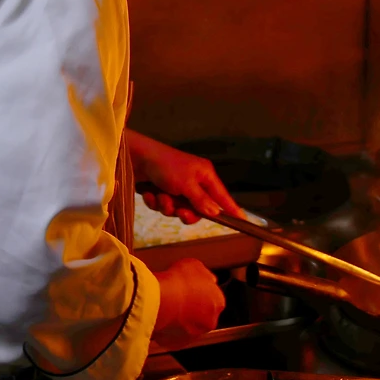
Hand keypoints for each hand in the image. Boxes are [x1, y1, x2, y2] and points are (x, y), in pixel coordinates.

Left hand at [127, 130, 244, 223]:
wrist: (135, 158)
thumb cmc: (165, 165)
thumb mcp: (186, 184)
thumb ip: (201, 201)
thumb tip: (215, 213)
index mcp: (205, 175)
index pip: (222, 196)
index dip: (231, 209)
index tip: (243, 221)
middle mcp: (194, 182)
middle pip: (198, 209)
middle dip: (186, 212)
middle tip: (180, 212)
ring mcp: (178, 187)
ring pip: (179, 210)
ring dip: (168, 206)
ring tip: (160, 197)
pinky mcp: (163, 191)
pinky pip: (164, 206)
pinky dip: (156, 202)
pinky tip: (150, 194)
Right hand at [152, 258, 225, 348]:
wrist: (160, 300)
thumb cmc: (177, 282)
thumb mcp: (195, 266)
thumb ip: (205, 275)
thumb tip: (207, 279)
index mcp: (218, 302)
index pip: (212, 299)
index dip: (199, 294)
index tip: (189, 290)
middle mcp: (209, 321)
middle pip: (201, 315)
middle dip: (190, 309)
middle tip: (176, 299)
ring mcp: (193, 335)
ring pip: (186, 328)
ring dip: (178, 321)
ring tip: (165, 309)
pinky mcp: (176, 345)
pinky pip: (171, 337)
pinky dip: (166, 331)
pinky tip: (159, 319)